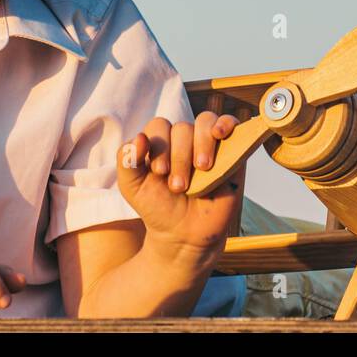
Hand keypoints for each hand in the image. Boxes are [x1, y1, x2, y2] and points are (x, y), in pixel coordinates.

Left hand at [116, 112, 245, 264]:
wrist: (186, 234)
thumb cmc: (157, 208)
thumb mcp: (132, 187)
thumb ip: (126, 161)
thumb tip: (140, 137)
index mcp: (159, 141)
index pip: (159, 125)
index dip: (159, 145)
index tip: (160, 172)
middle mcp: (183, 139)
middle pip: (182, 128)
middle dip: (180, 157)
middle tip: (179, 186)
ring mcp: (207, 143)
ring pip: (205, 122)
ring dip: (201, 144)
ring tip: (202, 168)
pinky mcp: (230, 150)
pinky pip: (230, 122)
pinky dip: (226, 123)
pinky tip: (219, 133)